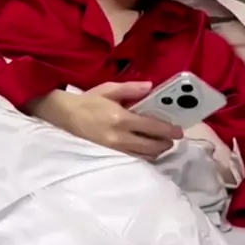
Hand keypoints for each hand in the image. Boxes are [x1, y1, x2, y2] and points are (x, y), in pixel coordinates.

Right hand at [31, 82, 182, 160]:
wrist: (65, 116)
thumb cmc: (88, 101)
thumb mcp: (109, 89)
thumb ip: (131, 89)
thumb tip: (150, 86)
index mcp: (121, 118)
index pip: (152, 127)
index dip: (168, 130)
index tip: (179, 131)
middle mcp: (120, 136)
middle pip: (151, 146)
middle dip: (166, 143)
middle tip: (172, 138)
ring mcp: (115, 148)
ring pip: (144, 156)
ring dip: (156, 151)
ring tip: (161, 143)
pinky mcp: (110, 155)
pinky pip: (133, 159)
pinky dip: (144, 155)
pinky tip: (146, 149)